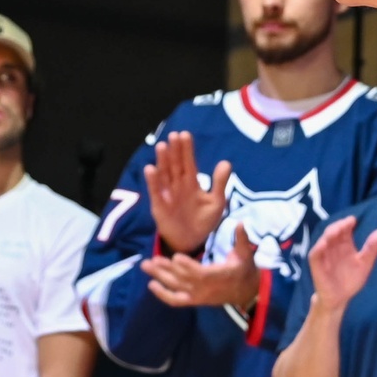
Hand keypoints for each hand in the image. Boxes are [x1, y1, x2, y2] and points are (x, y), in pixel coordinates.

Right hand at [143, 133, 229, 254]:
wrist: (192, 241)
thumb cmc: (204, 221)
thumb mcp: (216, 202)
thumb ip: (219, 183)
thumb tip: (226, 162)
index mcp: (192, 183)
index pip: (188, 163)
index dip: (186, 150)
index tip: (185, 134)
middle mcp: (178, 186)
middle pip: (175, 165)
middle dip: (174, 151)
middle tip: (174, 135)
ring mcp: (167, 195)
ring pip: (164, 175)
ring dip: (162, 161)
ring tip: (162, 146)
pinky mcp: (159, 206)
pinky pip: (156, 192)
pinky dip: (153, 181)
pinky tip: (151, 169)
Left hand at [143, 226, 261, 310]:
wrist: (247, 292)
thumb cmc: (244, 270)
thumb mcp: (245, 254)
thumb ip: (242, 239)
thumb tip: (239, 222)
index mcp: (218, 275)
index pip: (200, 273)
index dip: (188, 266)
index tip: (176, 257)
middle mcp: (205, 288)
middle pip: (183, 280)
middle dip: (166, 270)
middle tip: (151, 260)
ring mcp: (198, 295)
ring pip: (176, 287)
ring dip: (160, 277)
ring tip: (146, 266)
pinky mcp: (194, 300)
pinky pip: (176, 300)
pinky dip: (163, 294)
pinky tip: (151, 285)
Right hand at [306, 217, 376, 309]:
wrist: (340, 298)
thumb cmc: (351, 279)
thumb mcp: (365, 263)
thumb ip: (372, 249)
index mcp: (344, 244)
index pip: (345, 229)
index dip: (348, 223)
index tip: (354, 220)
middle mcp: (333, 247)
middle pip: (333, 232)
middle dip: (339, 226)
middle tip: (347, 222)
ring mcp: (324, 255)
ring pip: (323, 241)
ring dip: (328, 234)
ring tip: (336, 230)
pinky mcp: (317, 266)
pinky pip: (315, 255)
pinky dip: (318, 249)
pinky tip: (324, 244)